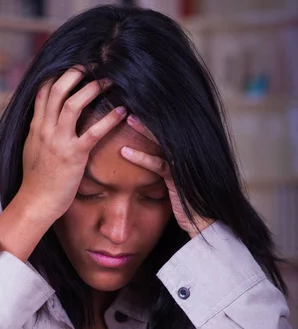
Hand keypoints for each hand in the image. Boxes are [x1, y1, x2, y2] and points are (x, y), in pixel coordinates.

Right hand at [20, 67, 126, 220]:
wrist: (36, 202)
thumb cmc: (36, 180)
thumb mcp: (31, 150)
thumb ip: (37, 132)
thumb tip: (41, 120)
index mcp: (36, 127)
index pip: (44, 91)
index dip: (59, 74)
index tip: (74, 67)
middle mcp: (45, 129)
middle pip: (58, 90)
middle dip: (75, 73)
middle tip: (92, 66)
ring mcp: (59, 141)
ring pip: (73, 104)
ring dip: (92, 89)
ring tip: (108, 82)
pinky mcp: (74, 155)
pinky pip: (93, 132)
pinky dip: (109, 119)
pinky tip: (122, 112)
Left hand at [121, 115, 213, 237]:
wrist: (204, 225)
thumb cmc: (189, 206)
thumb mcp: (177, 182)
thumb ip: (168, 167)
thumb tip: (155, 158)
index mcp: (187, 154)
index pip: (168, 131)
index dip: (153, 119)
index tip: (137, 107)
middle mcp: (189, 156)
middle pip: (167, 130)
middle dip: (150, 116)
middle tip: (130, 103)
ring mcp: (186, 166)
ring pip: (163, 142)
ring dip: (144, 130)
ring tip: (127, 118)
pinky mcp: (180, 179)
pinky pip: (159, 165)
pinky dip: (141, 158)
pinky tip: (125, 152)